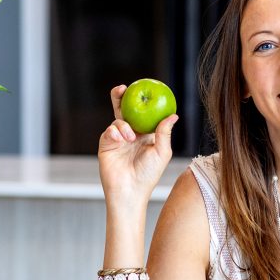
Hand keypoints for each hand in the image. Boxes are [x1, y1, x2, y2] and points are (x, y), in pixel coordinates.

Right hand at [98, 85, 178, 208]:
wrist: (129, 191)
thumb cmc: (149, 175)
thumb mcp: (162, 152)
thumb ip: (165, 132)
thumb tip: (173, 114)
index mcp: (145, 134)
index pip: (143, 113)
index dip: (142, 101)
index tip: (144, 88)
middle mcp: (131, 134)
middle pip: (125, 110)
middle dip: (121, 97)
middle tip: (122, 88)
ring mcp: (117, 139)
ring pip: (117, 120)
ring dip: (123, 125)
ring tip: (130, 138)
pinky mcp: (106, 144)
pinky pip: (108, 131)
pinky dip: (114, 132)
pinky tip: (120, 138)